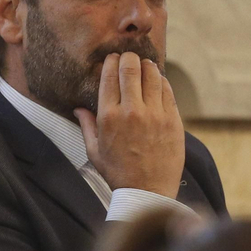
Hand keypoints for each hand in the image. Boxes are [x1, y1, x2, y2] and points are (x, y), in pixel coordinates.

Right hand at [75, 52, 184, 197]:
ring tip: (144, 66)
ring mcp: (155, 114)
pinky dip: (161, 81)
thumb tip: (77, 108)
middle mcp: (132, 111)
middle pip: (131, 67)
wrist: (148, 191)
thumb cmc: (118, 173)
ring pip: (152, 74)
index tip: (112, 59)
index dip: (111, 61)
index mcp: (109, 117)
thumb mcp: (94, 151)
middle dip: (128, 58)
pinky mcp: (173, 119)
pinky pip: (168, 90)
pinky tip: (157, 82)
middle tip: (128, 58)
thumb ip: (86, 126)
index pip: (109, 75)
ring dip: (147, 66)